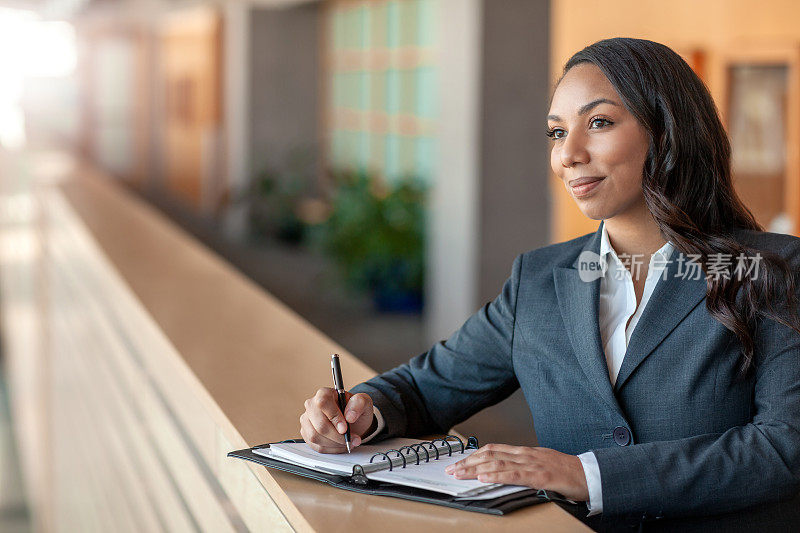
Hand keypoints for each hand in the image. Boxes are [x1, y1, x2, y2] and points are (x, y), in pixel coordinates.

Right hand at [299, 388, 374, 452]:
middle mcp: (312, 405)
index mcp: (324, 393)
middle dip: (337, 436)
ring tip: (347, 442)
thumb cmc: (355, 411)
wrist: (352, 422)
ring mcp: (307, 420)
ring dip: (335, 443)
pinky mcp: (306, 434)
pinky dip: (331, 449)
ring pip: (316, 437)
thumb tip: (349, 416)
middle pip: (319, 424)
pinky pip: (316, 446)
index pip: (323, 403)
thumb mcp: (363, 403)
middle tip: (350, 438)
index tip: (345, 428)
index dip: (334, 417)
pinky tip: (340, 444)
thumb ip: (359, 404)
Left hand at [444, 444, 589, 501]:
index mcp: (524, 452)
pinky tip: (484, 477)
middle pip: (490, 455)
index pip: (493, 450)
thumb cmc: (567, 472)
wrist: (590, 474)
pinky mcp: (541, 475)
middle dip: (468, 462)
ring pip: (498, 463)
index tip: (458, 462)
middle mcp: (525, 454)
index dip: (473, 455)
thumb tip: (503, 470)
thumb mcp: (540, 464)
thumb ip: (522, 466)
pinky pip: (515, 475)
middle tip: (451, 469)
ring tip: (460, 474)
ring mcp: (532, 464)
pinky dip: (497, 475)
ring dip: (476, 469)